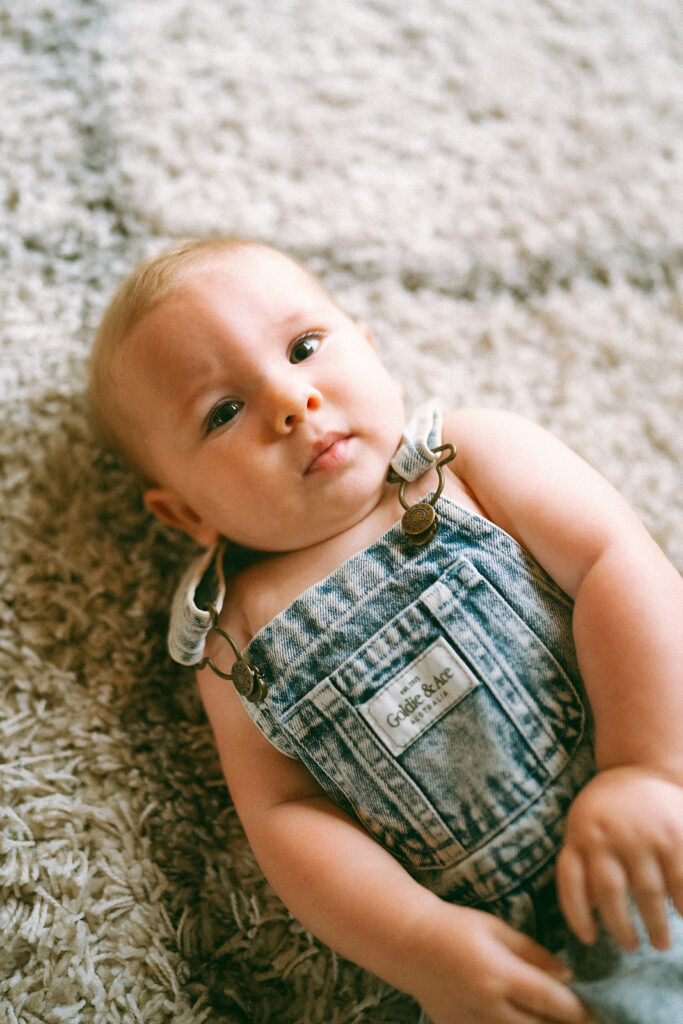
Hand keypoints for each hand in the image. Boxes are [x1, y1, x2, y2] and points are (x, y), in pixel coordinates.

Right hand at [409, 903, 593, 1023]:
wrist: (407, 942)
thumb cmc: (455, 926)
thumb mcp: (496, 929)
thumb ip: (533, 953)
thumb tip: (568, 976)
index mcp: (501, 975)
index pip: (554, 1003)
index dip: (582, 1011)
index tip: (601, 1011)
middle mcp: (490, 1006)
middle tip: (589, 1019)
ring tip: (557, 1021)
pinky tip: (524, 1021)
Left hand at [556, 767, 682, 951]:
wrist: (642, 763)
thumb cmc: (608, 808)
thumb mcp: (583, 825)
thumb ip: (582, 863)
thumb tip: (591, 918)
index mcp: (579, 834)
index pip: (570, 881)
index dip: (577, 915)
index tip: (589, 940)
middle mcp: (606, 835)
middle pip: (610, 893)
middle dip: (621, 928)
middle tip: (632, 948)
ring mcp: (640, 834)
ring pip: (647, 893)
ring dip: (655, 925)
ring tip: (660, 944)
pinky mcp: (673, 834)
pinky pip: (679, 880)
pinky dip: (682, 904)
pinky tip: (682, 917)